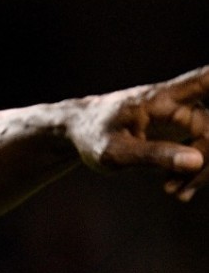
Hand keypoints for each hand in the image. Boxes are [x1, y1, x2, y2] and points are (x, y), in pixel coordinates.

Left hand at [72, 66, 208, 200]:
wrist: (76, 132)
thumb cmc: (91, 135)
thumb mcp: (115, 151)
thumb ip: (154, 155)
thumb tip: (196, 162)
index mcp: (162, 98)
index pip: (205, 80)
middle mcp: (178, 104)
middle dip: (207, 161)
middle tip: (177, 189)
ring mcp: (182, 118)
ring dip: (200, 172)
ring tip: (173, 192)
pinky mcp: (181, 133)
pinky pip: (201, 152)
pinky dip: (193, 173)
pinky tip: (177, 191)